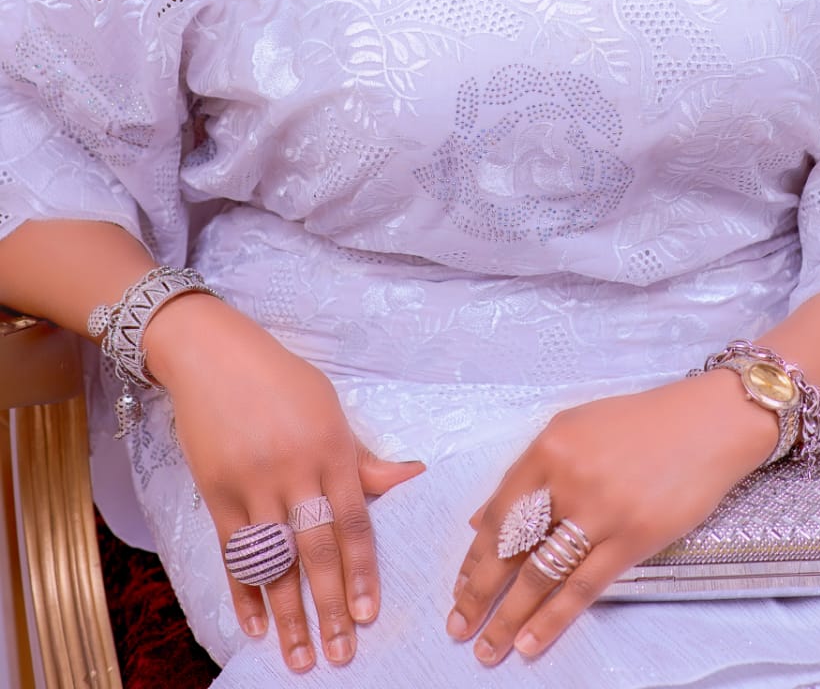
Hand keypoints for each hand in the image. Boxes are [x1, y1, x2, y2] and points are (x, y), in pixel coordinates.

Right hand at [143, 291, 426, 671]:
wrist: (212, 355)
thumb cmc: (282, 380)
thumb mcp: (330, 408)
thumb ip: (363, 457)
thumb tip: (413, 477)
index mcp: (330, 447)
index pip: (352, 520)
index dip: (362, 570)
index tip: (369, 613)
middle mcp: (292, 470)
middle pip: (315, 549)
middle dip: (330, 606)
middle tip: (342, 652)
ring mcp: (251, 484)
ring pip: (274, 561)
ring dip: (288, 615)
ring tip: (300, 658)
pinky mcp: (217, 493)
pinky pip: (232, 554)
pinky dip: (243, 593)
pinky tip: (255, 627)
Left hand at [445, 369, 778, 665]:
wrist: (707, 423)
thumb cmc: (641, 424)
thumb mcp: (576, 429)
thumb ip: (531, 472)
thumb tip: (486, 520)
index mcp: (549, 445)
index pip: (500, 511)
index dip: (476, 555)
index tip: (460, 585)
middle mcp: (569, 477)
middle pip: (511, 546)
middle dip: (479, 592)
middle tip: (457, 625)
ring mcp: (601, 510)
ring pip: (540, 574)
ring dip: (509, 616)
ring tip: (489, 647)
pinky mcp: (634, 538)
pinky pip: (582, 587)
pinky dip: (552, 619)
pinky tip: (531, 642)